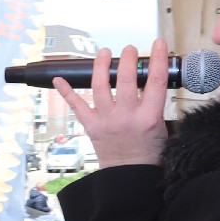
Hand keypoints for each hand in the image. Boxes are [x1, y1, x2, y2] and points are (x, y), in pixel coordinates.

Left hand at [51, 39, 171, 168]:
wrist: (129, 176)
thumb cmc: (148, 153)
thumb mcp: (161, 127)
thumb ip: (155, 104)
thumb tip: (152, 80)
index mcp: (149, 117)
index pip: (156, 81)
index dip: (158, 59)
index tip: (157, 44)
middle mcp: (126, 117)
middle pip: (126, 79)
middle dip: (127, 58)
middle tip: (129, 49)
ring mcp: (106, 121)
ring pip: (100, 86)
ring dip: (101, 66)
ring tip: (104, 53)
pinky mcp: (91, 126)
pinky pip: (77, 106)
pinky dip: (66, 92)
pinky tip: (58, 79)